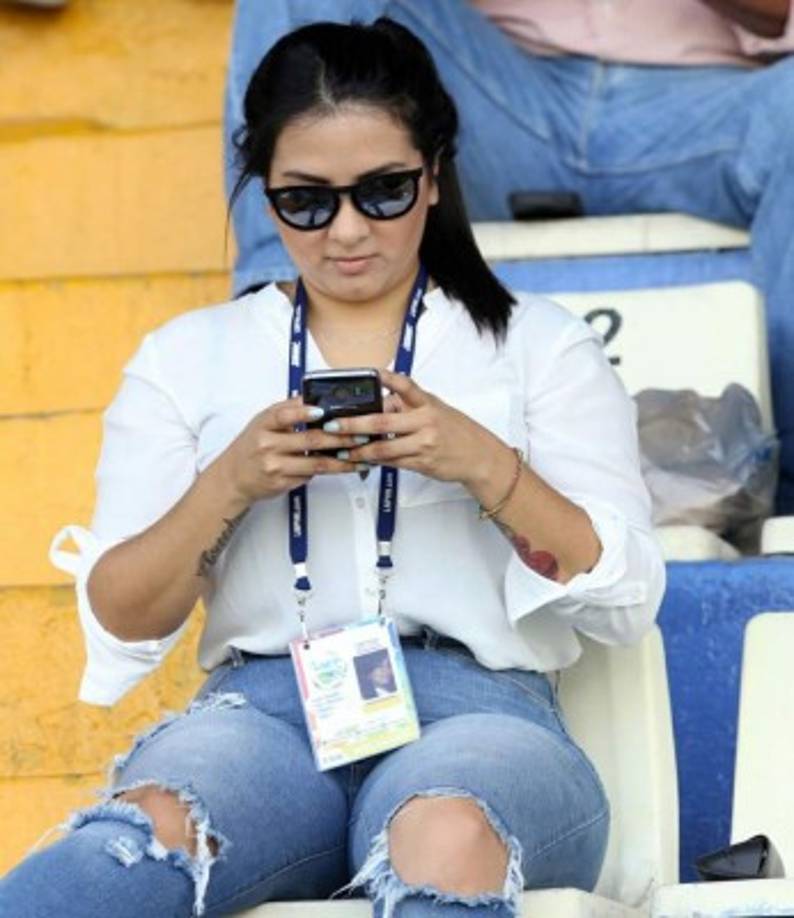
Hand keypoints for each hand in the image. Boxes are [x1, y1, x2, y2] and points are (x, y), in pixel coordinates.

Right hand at [214, 397, 364, 505]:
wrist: (233, 478)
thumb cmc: (251, 446)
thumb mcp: (263, 422)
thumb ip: (287, 410)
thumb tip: (316, 398)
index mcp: (264, 424)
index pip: (284, 415)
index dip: (305, 412)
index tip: (324, 411)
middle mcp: (268, 444)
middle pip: (310, 440)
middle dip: (340, 437)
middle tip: (361, 434)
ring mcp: (275, 466)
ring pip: (316, 463)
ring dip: (343, 459)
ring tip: (362, 455)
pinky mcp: (282, 483)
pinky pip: (311, 475)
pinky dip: (331, 470)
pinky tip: (347, 466)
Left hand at [323, 369, 510, 487]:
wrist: (479, 457)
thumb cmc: (456, 432)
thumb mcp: (436, 410)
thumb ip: (410, 406)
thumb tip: (381, 403)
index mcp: (428, 404)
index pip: (406, 386)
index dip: (387, 378)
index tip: (370, 372)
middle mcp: (426, 422)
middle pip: (383, 422)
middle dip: (353, 424)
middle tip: (333, 424)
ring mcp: (424, 444)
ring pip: (384, 448)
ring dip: (359, 450)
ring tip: (341, 449)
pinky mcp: (422, 463)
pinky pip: (392, 462)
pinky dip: (375, 460)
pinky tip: (361, 459)